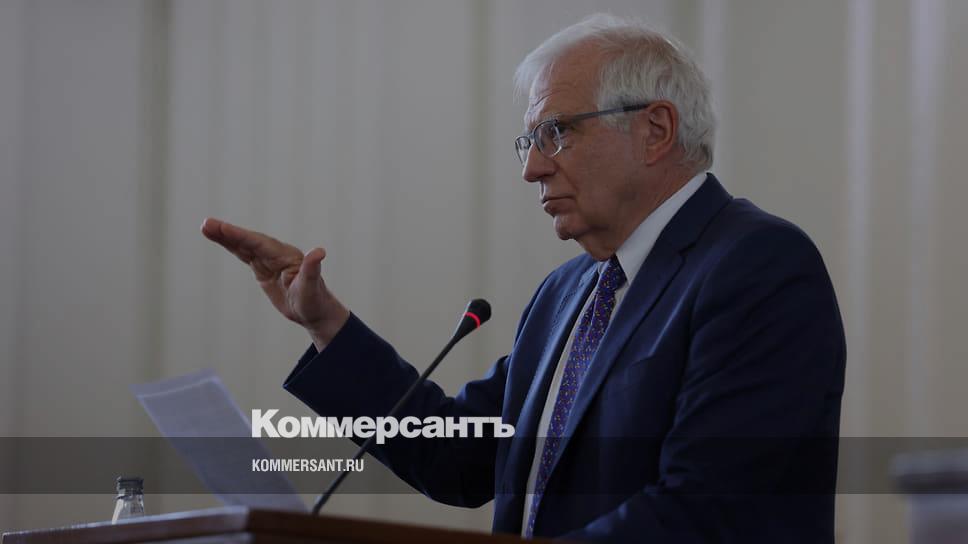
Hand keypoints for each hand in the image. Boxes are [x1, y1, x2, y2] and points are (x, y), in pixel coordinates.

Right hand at [200, 217, 349, 349]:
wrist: (315, 311)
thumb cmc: (315, 301)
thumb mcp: (312, 288)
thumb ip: (312, 269)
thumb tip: (319, 252)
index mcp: (287, 256)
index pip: (260, 243)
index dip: (241, 236)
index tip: (223, 228)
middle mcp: (277, 254)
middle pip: (249, 240)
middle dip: (229, 233)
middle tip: (206, 224)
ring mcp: (269, 259)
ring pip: (244, 245)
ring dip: (226, 236)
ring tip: (206, 227)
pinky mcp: (263, 267)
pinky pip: (245, 254)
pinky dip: (232, 246)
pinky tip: (218, 238)